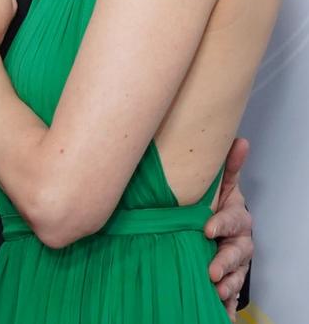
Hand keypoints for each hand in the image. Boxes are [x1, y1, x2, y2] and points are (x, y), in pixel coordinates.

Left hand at [205, 138, 252, 320]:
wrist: (211, 228)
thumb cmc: (214, 203)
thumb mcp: (219, 185)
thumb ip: (227, 165)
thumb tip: (240, 140)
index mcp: (236, 217)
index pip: (233, 220)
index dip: (222, 225)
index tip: (207, 229)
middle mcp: (240, 242)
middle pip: (238, 254)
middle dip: (226, 263)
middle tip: (212, 271)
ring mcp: (236, 264)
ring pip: (236, 277)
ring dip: (227, 285)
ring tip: (214, 291)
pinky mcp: (229, 281)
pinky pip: (230, 297)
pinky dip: (226, 305)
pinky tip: (221, 311)